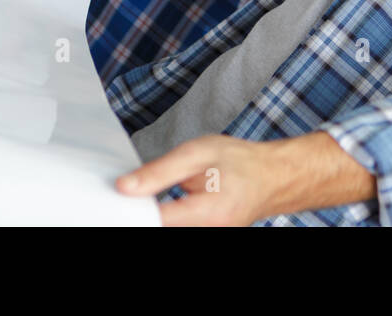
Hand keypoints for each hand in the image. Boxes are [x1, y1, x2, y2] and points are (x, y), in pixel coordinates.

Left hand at [116, 131, 375, 225]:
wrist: (273, 178)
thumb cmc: (241, 163)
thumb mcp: (199, 153)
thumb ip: (160, 172)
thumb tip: (124, 187)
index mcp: (204, 214)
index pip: (150, 220)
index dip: (129, 207)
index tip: (118, 192)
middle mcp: (205, 234)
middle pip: (155, 227)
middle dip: (138, 211)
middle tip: (134, 188)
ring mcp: (206, 238)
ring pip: (164, 229)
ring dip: (151, 215)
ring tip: (155, 192)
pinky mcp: (203, 237)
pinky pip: (174, 229)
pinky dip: (163, 218)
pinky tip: (159, 204)